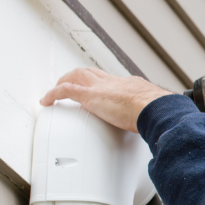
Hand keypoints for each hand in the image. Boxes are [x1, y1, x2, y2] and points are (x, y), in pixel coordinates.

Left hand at [40, 67, 172, 131]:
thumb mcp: (154, 115)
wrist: (155, 108)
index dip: (102, 83)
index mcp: (129, 86)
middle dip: (79, 77)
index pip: (111, 80)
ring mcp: (100, 88)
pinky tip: (46, 100)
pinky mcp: (89, 96)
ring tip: (55, 91)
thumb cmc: (158, 113)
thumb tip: (159, 132)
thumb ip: (152, 120)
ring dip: (64, 82)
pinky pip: (65, 91)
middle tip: (71, 83)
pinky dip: (53, 94)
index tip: (99, 89)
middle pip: (91, 72)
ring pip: (76, 76)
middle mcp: (113, 82)